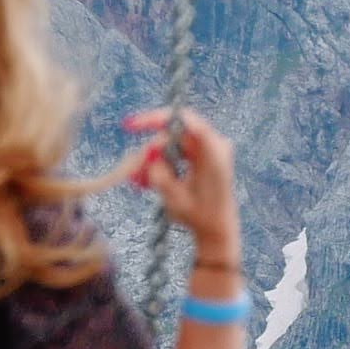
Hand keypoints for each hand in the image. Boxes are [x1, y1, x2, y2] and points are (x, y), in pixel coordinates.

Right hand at [113, 107, 240, 268]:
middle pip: (173, 135)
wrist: (217, 230)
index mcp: (213, 152)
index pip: (184, 122)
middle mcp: (213, 145)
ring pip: (170, 144)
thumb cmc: (200, 216)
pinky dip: (160, 164)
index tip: (132, 126)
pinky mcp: (200, 157)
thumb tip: (149, 155)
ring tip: (137, 181)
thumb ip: (160, 174)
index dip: (156, 118)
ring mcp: (207, 150)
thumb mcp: (174, 197)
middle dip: (149, 152)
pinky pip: (174, 152)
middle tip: (134, 171)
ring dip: (152, 160)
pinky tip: (145, 180)